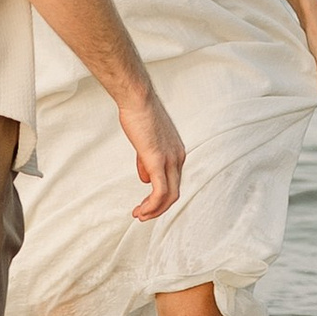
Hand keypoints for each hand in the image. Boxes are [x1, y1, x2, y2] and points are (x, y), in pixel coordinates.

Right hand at [121, 81, 184, 217]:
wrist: (137, 99)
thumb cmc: (139, 115)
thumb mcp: (146, 142)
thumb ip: (146, 161)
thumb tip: (145, 178)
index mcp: (177, 153)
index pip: (173, 182)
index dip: (160, 196)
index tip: (145, 204)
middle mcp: (178, 158)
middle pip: (174, 192)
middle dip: (159, 208)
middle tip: (143, 215)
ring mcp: (170, 160)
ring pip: (169, 196)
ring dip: (154, 210)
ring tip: (140, 216)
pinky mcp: (158, 161)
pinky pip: (159, 191)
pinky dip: (152, 205)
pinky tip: (141, 210)